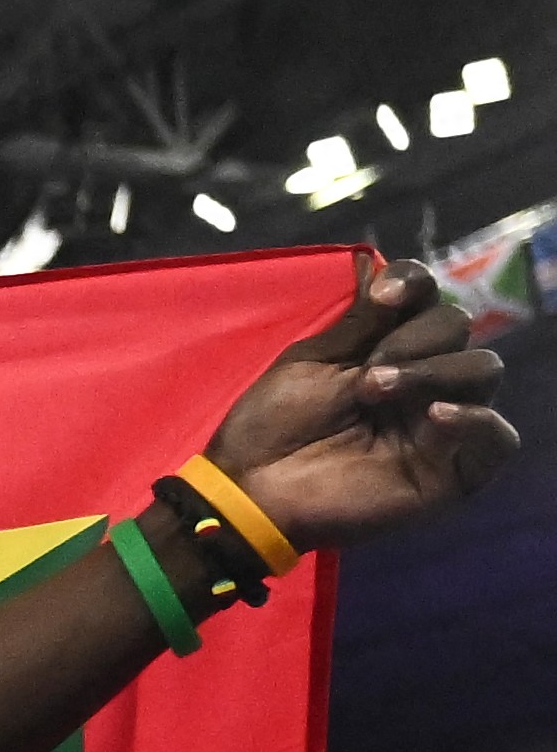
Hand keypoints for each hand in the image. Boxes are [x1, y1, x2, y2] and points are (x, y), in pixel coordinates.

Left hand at [204, 256, 513, 557]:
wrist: (252, 487)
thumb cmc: (273, 424)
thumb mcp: (313, 360)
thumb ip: (362, 319)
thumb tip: (382, 264)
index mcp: (391, 347)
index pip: (430, 297)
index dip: (417, 283)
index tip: (385, 294)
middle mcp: (423, 378)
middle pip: (459, 328)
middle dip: (415, 338)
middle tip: (365, 374)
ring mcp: (441, 423)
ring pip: (483, 371)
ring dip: (434, 372)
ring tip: (376, 392)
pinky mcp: (452, 471)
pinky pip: (499, 439)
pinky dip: (477, 421)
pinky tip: (435, 417)